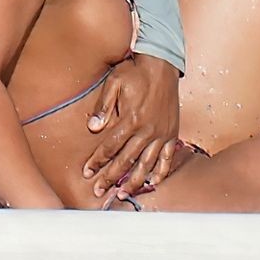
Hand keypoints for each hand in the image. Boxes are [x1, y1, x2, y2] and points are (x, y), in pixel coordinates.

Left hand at [83, 54, 180, 196]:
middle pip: (126, 160)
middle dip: (110, 178)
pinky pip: (167, 158)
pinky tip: (152, 183)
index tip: (88, 172)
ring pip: (146, 164)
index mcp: (131, 119)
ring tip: (122, 194)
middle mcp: (147, 130)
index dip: (97, 161)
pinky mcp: (172, 133)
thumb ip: (103, 106)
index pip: (110, 146)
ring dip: (133, 181)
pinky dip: (160, 172)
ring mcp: (161, 134)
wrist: (163, 65)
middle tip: (99, 191)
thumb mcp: (114, 83)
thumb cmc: (135, 72)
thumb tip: (92, 127)